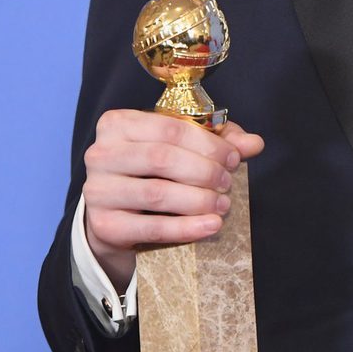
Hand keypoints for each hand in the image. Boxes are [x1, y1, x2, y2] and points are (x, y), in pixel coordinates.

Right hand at [83, 110, 263, 290]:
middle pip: (162, 158)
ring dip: (199, 200)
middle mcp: (100, 153)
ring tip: (222, 205)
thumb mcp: (180, 149)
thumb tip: (254, 143)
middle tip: (228, 183)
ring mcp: (97, 190)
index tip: (233, 158)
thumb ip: (216, 141)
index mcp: (117, 124)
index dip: (208, 143)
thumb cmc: (150, 173)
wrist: (115, 217)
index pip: (169, 127)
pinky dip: (186, 227)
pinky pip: (151, 227)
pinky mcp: (103, 225)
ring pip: (157, 192)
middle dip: (204, 171)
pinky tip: (210, 225)